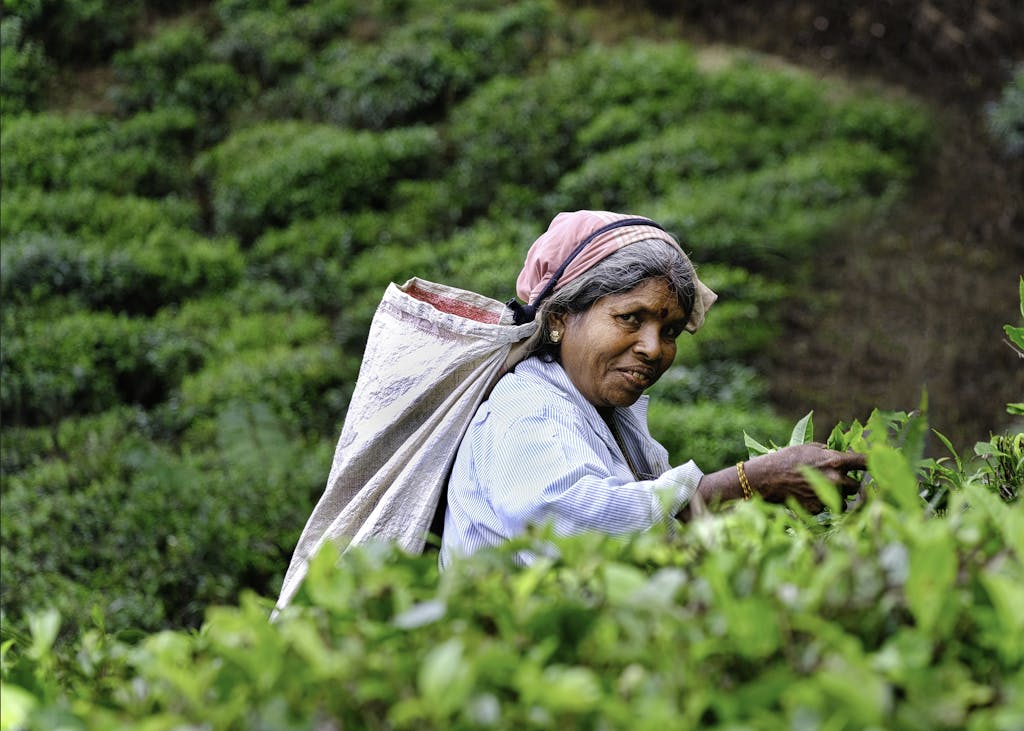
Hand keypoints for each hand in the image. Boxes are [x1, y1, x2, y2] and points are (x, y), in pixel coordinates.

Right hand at [744, 443, 865, 512]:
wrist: (765, 478)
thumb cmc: (786, 459)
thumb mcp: (809, 448)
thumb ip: (829, 453)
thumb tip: (840, 455)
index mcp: (836, 461)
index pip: (865, 462)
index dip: (876, 462)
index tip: (886, 463)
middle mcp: (836, 480)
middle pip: (856, 486)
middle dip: (848, 485)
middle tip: (835, 481)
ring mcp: (828, 496)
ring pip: (843, 500)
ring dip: (836, 497)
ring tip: (816, 489)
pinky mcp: (819, 509)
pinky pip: (826, 508)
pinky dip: (820, 504)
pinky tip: (806, 496)